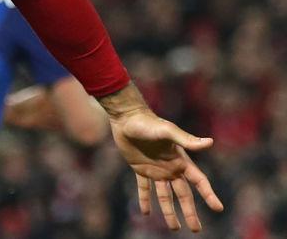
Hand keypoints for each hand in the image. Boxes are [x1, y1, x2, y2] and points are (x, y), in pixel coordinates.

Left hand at [109, 109, 223, 231]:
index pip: (199, 181)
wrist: (126, 117)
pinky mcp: (140, 169)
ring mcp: (156, 170)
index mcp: (180, 160)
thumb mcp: (168, 131)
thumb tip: (210, 142)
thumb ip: (187, 139)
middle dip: (190, 211)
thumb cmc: (148, 122)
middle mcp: (170, 167)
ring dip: (169, 211)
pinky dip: (145, 200)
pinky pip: (144, 189)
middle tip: (196, 229)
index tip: (218, 209)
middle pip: (183, 194)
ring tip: (175, 228)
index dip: (209, 194)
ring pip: (165, 195)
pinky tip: (145, 213)